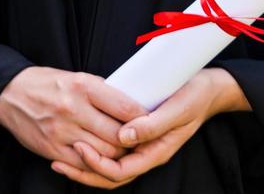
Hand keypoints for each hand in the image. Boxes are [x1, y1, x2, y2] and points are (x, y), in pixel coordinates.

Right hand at [0, 67, 145, 172]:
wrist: (7, 93)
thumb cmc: (44, 83)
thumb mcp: (74, 77)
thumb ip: (101, 92)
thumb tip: (131, 107)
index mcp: (81, 86)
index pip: (126, 108)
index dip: (143, 119)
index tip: (150, 121)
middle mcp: (72, 109)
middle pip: (118, 136)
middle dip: (132, 141)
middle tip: (137, 140)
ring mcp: (61, 131)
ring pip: (105, 154)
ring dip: (117, 155)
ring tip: (119, 149)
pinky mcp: (52, 148)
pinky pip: (85, 165)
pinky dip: (97, 164)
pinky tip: (99, 157)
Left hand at [54, 69, 249, 187]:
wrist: (205, 89)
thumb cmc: (193, 97)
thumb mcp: (176, 110)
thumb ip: (152, 125)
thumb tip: (124, 137)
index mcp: (156, 151)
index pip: (122, 171)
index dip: (98, 165)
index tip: (79, 149)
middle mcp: (146, 152)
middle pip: (111, 175)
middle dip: (84, 172)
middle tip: (57, 162)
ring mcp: (139, 144)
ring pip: (108, 165)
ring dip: (84, 165)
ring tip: (57, 158)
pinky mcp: (133, 133)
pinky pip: (109, 149)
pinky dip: (91, 150)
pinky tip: (72, 142)